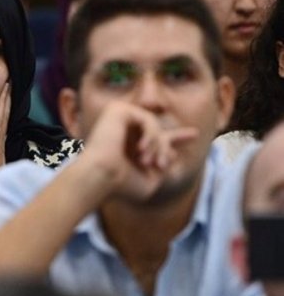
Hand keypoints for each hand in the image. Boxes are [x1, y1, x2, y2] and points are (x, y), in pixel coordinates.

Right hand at [80, 101, 198, 201]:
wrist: (100, 177)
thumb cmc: (120, 185)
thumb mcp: (150, 180)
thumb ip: (162, 167)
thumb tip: (173, 153)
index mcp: (128, 145)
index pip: (157, 136)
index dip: (177, 137)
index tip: (195, 134)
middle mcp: (122, 129)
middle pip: (158, 129)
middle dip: (166, 146)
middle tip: (161, 164)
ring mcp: (118, 118)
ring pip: (154, 125)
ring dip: (158, 145)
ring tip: (149, 162)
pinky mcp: (116, 110)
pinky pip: (147, 118)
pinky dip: (151, 134)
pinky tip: (141, 149)